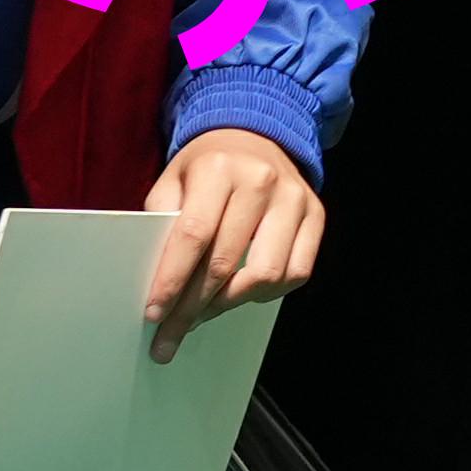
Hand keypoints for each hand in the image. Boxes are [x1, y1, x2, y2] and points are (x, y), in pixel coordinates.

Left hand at [136, 129, 322, 360]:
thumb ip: (164, 223)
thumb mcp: (173, 181)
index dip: (172, 280)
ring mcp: (294, 198)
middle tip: (170, 335)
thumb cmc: (206, 167)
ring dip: (230, 303)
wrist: (254, 135)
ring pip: (265, 274)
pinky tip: (242, 293)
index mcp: (218, 168)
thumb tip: (155, 282)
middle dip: (193, 307)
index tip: (154, 314)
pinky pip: (295, 273)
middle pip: (225, 262)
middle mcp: (261, 180)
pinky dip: (266, 293)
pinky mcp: (316, 215)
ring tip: (204, 313)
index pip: (193, 235)